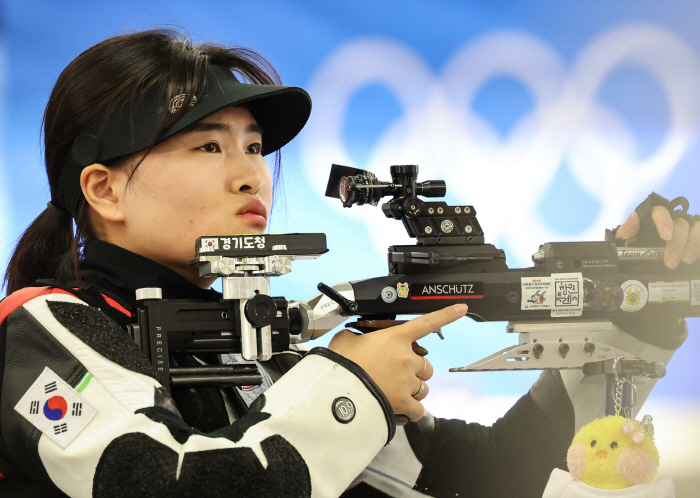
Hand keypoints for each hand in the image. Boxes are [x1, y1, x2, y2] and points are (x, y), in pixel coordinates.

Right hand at [328, 303, 467, 421]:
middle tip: (395, 374)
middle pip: (425, 365)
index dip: (446, 314)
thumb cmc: (341, 363)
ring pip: (423, 387)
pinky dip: (412, 410)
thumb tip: (353, 339)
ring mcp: (407, 380)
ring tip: (395, 392)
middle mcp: (407, 358)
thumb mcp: (345, 340)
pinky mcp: (404, 401)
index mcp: (396, 338)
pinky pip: (419, 408)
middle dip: (414, 370)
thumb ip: (355, 336)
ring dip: (413, 389)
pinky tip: (402, 409)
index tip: (461, 309)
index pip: (426, 323)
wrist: (338, 390)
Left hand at [616, 208, 699, 268]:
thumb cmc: (633, 248)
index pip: (660, 212)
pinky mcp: (694, 236)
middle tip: (670, 263)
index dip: (664, 222)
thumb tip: (634, 216)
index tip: (666, 236)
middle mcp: (672, 219)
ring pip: (695, 229)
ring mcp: (686, 228)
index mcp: (652, 217)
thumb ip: (627, 231)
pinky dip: (699, 245)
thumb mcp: (625, 242)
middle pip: (679, 224)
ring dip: (693, 244)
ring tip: (686, 260)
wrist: (642, 263)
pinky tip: (694, 258)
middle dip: (676, 244)